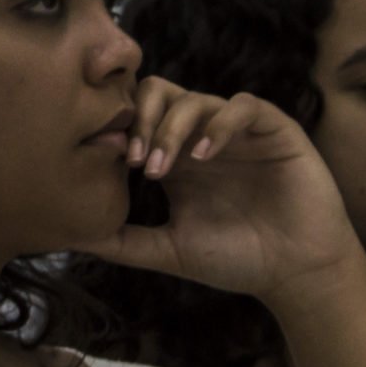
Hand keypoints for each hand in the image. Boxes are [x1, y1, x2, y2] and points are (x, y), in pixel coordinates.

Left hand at [68, 81, 359, 299]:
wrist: (296, 273)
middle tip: (136, 162)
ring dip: (172, 127)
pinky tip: (202, 157)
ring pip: (195, 98)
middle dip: (142, 121)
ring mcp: (237, 132)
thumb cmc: (235, 260)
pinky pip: (242, 106)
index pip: (137, 117)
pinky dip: (218, 125)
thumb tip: (69, 236)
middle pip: (159, 94)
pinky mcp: (275, 130)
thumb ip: (122, 241)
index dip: (120, 131)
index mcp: (174, 157)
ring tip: (162, 168)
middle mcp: (202, 137)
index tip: (108, 164)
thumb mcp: (168, 249)